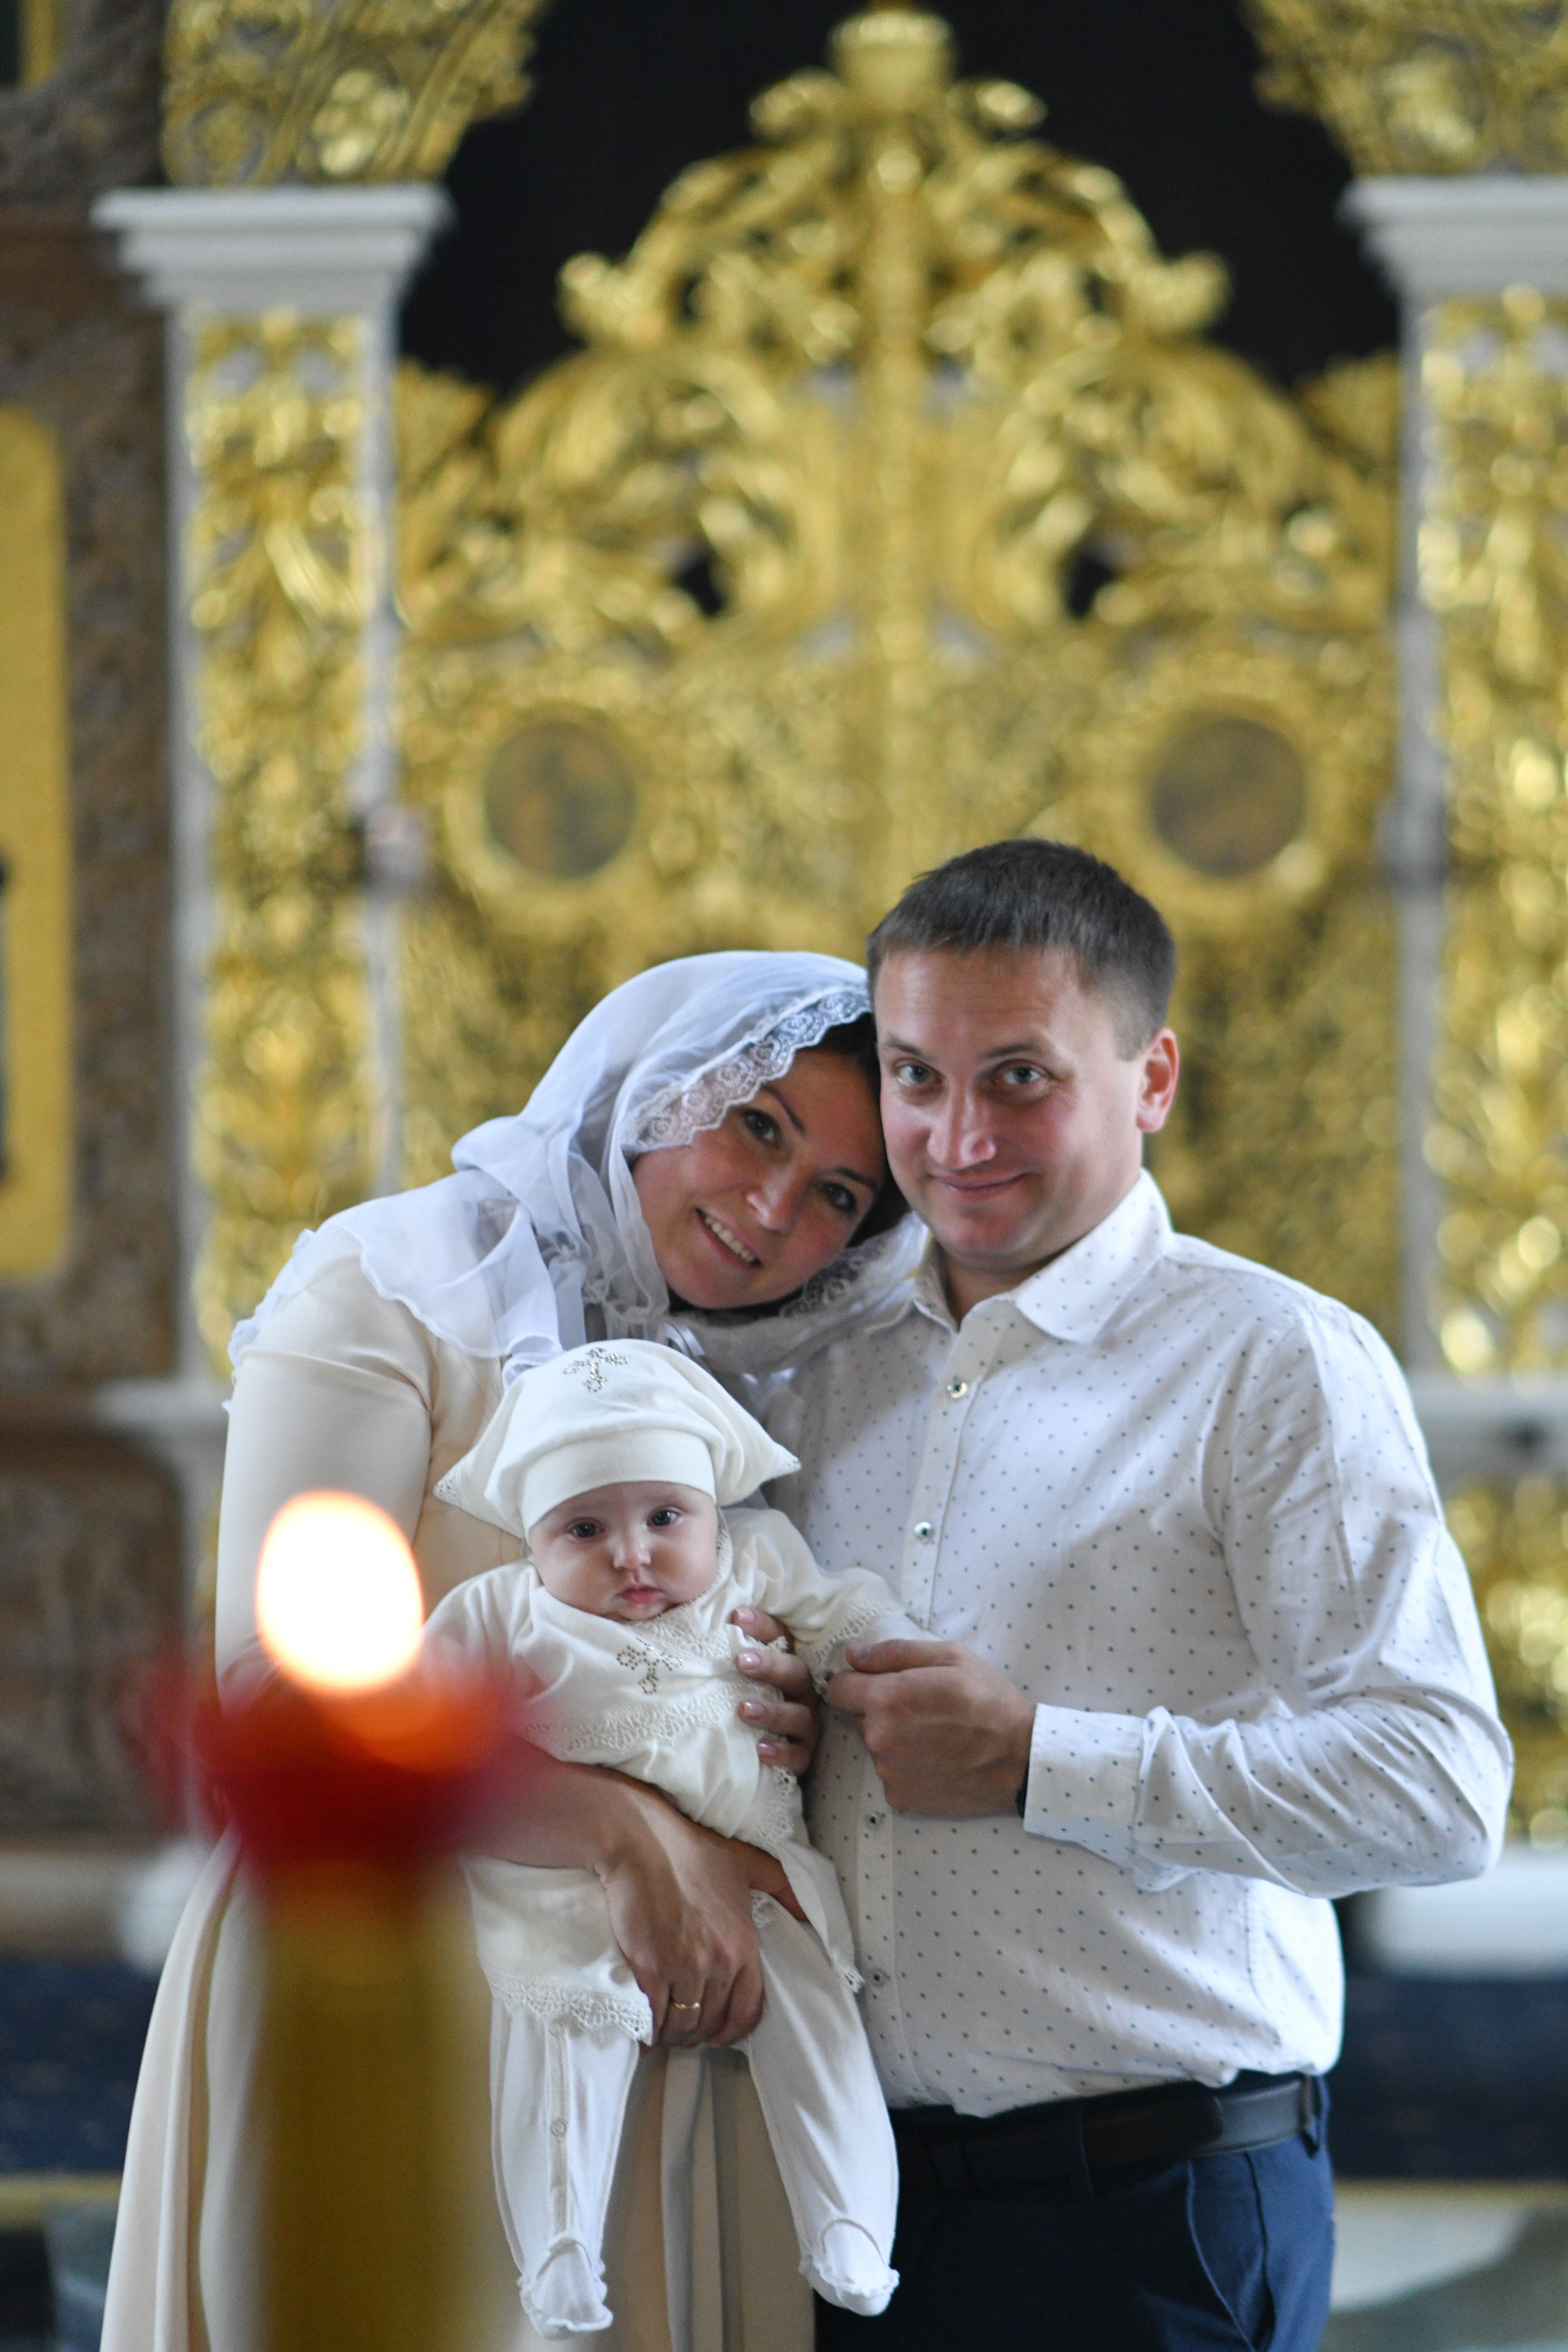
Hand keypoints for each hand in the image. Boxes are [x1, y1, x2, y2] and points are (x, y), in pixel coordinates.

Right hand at [595, 1782, 805, 2047]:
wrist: (643, 1842)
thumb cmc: (692, 1851)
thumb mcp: (747, 1862)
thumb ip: (781, 1885)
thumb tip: (806, 1912)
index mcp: (744, 1944)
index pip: (747, 2010)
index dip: (732, 2030)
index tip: (719, 2033)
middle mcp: (718, 1962)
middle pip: (711, 2022)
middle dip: (699, 2032)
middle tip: (686, 2029)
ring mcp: (683, 1968)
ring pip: (683, 2025)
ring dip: (674, 2035)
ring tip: (665, 2030)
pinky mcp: (650, 1969)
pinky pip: (654, 2018)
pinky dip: (650, 2030)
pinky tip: (646, 2030)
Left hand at [730, 1606, 820, 1772]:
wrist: (756, 1755)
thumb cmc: (742, 1701)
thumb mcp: (732, 1676)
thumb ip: (721, 1653)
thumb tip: (686, 1621)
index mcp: (786, 1666)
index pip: (781, 1638)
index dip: (763, 1626)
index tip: (736, 1617)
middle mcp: (800, 1692)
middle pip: (796, 1672)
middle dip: (770, 1665)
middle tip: (740, 1661)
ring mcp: (804, 1725)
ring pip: (799, 1715)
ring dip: (772, 1711)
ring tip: (743, 1710)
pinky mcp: (802, 1756)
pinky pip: (798, 1756)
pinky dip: (782, 1752)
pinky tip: (761, 1749)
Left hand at [825, 1638, 1033, 1817]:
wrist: (1019, 1760)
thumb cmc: (989, 1701)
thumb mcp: (950, 1657)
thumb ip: (893, 1652)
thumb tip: (852, 1655)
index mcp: (887, 1699)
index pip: (837, 1688)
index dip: (855, 1681)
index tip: (877, 1682)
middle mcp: (879, 1739)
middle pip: (859, 1717)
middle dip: (881, 1710)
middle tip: (922, 1708)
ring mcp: (888, 1773)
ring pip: (877, 1746)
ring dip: (895, 1738)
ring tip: (936, 1735)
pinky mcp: (900, 1798)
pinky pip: (891, 1773)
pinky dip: (907, 1766)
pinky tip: (937, 1759)